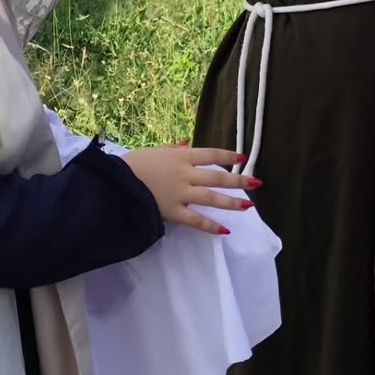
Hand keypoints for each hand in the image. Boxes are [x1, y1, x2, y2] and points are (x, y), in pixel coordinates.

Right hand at [121, 146, 258, 233]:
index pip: (211, 154)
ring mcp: (181, 194)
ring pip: (212, 198)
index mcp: (181, 155)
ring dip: (232, 202)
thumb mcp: (154, 150)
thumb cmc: (133, 164)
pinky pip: (196, 220)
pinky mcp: (174, 212)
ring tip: (249, 206)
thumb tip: (186, 144)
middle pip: (218, 176)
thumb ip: (172, 149)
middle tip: (257, 182)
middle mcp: (186, 173)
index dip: (228, 155)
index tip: (242, 157)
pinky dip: (211, 225)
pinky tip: (225, 230)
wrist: (116, 183)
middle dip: (239, 180)